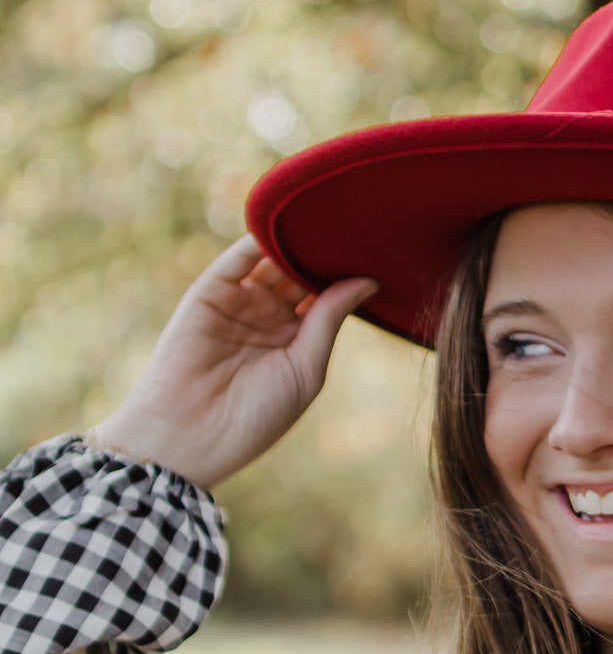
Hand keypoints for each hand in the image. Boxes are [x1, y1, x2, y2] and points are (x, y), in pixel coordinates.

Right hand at [90, 235, 377, 490]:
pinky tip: (290, 221)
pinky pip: (240, 257)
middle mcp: (268, 315)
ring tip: (333, 218)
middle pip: (303, 271)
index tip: (380, 252)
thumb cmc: (255, 415)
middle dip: (326, 251)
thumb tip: (369, 280)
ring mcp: (240, 301)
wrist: (191, 434)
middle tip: (360, 226)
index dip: (348, 275)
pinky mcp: (211, 291)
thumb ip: (330, 318)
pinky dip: (262, 237)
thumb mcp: (305, 367)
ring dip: (299, 238)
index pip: (327, 295)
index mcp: (296, 339)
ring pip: (274, 258)